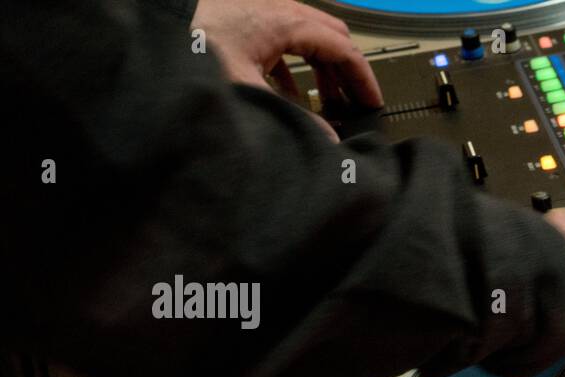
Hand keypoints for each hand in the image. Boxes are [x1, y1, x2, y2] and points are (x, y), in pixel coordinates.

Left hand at [192, 0, 382, 139]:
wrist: (158, 27)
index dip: (363, 78)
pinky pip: (286, 42)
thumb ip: (290, 115)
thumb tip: (326, 141)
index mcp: (286, 22)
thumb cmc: (193, 48)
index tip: (373, 102)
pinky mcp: (247, 22)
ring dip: (323, 70)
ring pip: (310, 38)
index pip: (343, 48)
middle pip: (332, 37)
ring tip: (327, 104)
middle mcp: (279, 11)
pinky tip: (291, 95)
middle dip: (347, 71)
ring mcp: (263, 13)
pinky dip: (298, 67)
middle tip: (354, 103)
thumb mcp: (247, 88)